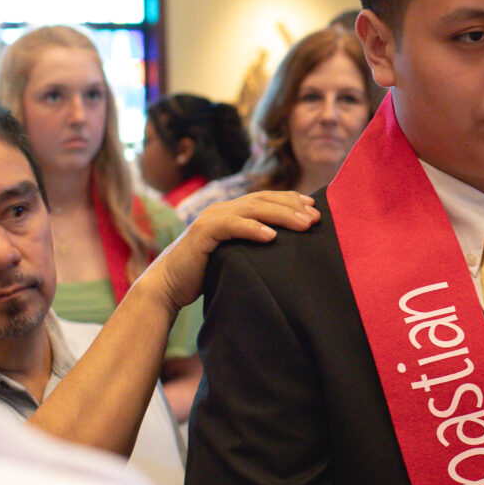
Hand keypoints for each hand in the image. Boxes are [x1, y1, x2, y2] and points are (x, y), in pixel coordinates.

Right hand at [150, 191, 318, 307]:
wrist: (168, 286)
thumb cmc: (203, 274)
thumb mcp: (234, 255)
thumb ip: (252, 245)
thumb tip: (283, 249)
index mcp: (231, 211)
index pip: (266, 199)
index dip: (291, 200)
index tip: (314, 207)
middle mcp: (222, 209)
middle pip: (264, 200)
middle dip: (292, 206)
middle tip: (316, 217)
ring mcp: (212, 218)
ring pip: (252, 209)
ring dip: (280, 215)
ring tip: (303, 225)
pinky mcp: (202, 233)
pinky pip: (232, 226)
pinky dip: (252, 229)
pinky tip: (271, 236)